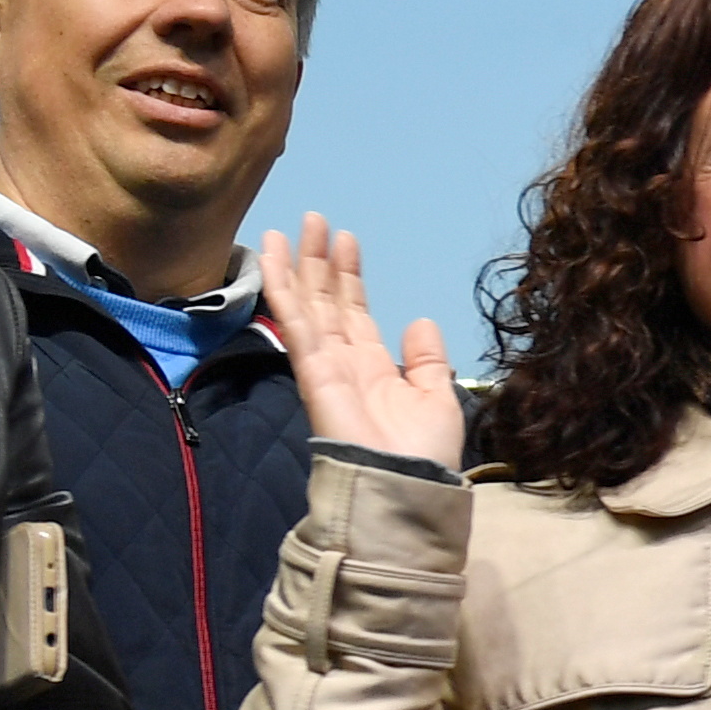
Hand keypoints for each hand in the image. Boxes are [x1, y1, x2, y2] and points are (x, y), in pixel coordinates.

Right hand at [257, 213, 463, 469]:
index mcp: (374, 368)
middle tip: (315, 220)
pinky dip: (283, 291)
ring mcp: (325, 366)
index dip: (349, 277)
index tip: (347, 240)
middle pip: (326, 302)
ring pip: (306, 306)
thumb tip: (420, 321)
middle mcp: (345, 363)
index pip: (355, 313)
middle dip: (319, 261)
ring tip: (289, 228)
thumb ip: (427, 360)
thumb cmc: (424, 455)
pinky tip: (272, 260)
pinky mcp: (314, 373)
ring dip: (295, 266)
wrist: (405, 490)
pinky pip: (295, 324)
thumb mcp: (437, 398)